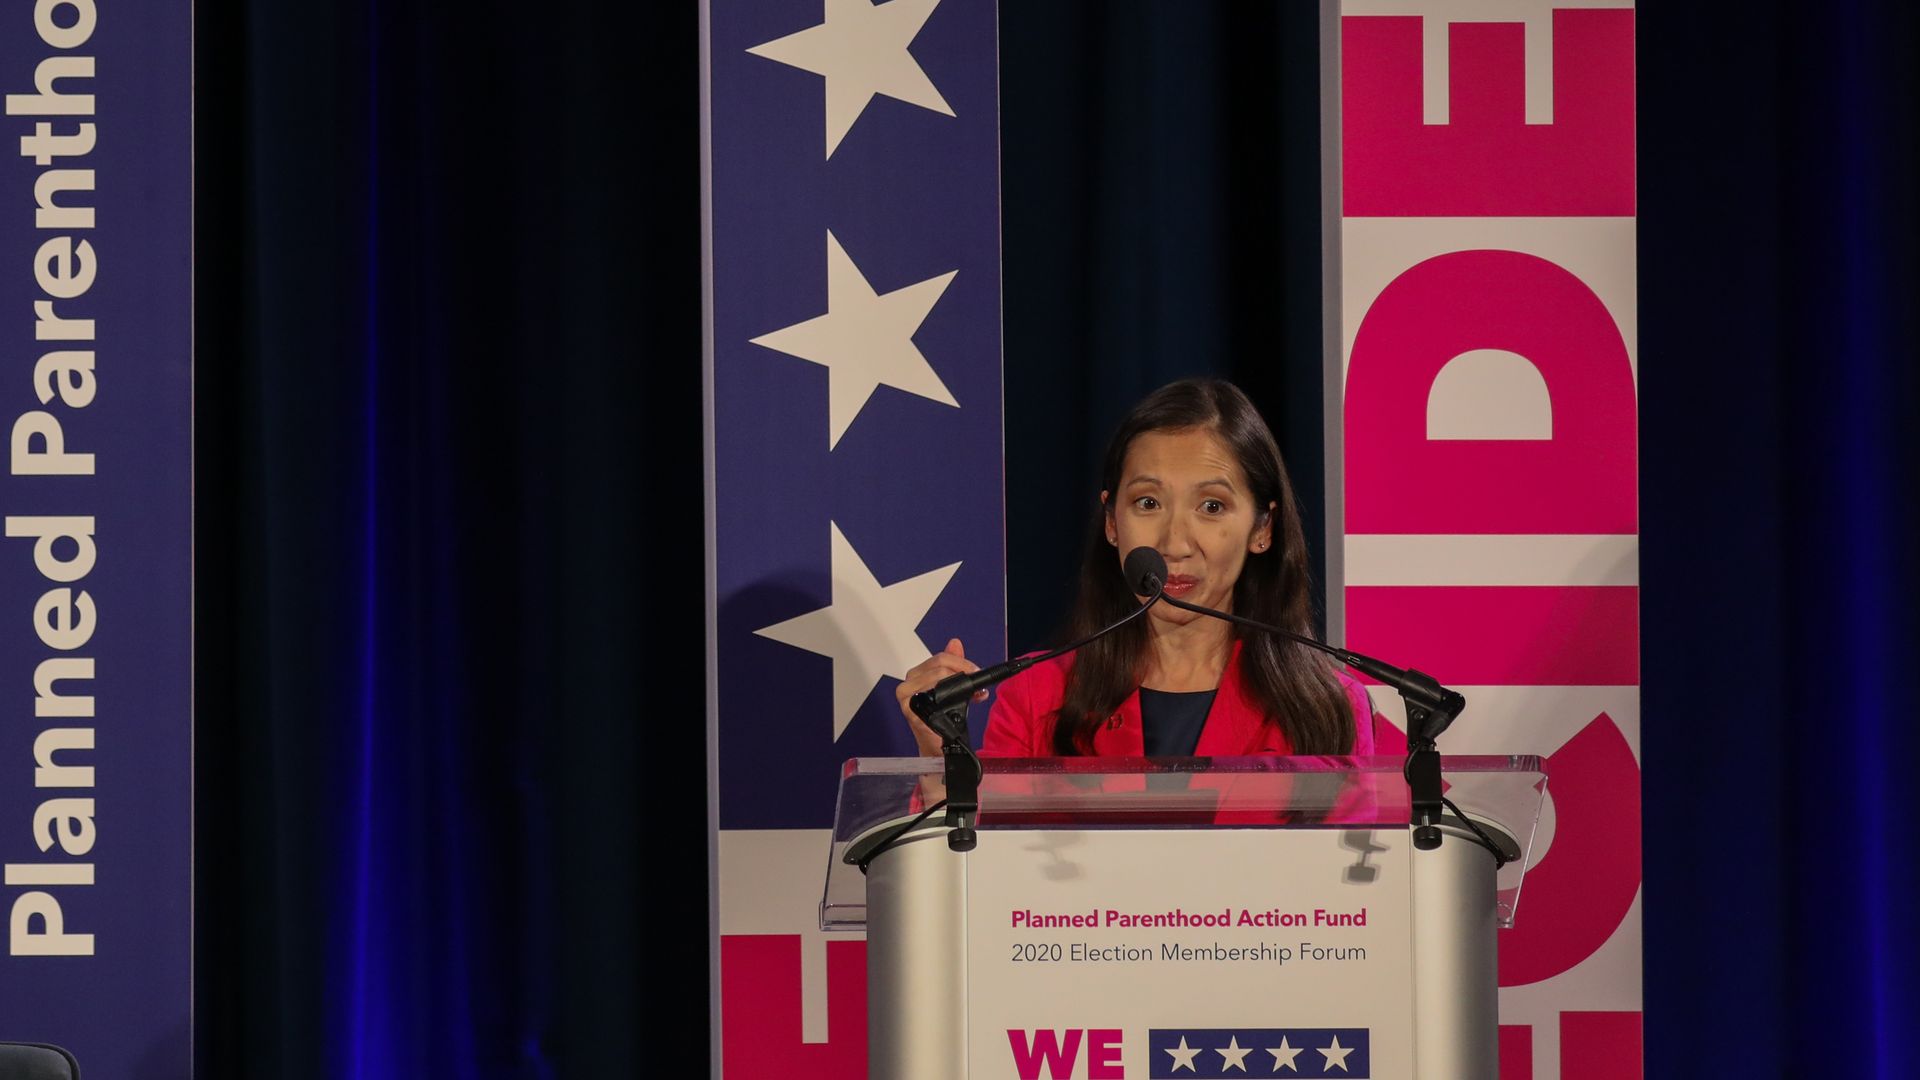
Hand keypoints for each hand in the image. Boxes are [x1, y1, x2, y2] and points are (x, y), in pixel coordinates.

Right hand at [895, 638, 988, 756]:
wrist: (936, 745)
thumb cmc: (941, 717)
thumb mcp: (950, 687)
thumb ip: (952, 665)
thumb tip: (955, 642)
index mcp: (916, 675)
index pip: (939, 658)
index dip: (961, 663)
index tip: (976, 671)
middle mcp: (908, 684)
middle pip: (939, 666)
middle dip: (963, 673)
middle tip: (978, 686)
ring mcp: (907, 697)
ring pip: (938, 677)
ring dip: (960, 686)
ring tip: (974, 696)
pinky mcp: (910, 711)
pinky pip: (933, 698)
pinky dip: (950, 701)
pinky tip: (960, 707)